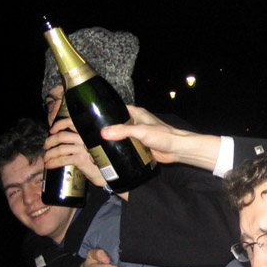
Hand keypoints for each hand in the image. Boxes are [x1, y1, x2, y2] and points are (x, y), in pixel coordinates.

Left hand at [44, 118, 106, 187]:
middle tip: (46, 146)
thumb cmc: (98, 160)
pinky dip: (53, 162)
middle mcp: (85, 138)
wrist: (107, 173)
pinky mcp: (81, 159)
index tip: (52, 130)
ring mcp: (83, 149)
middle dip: (50, 141)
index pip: (72, 122)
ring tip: (46, 158)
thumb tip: (61, 138)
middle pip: (62, 136)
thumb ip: (80, 140)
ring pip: (60, 148)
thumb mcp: (91, 146)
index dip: (59, 124)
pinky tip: (49, 165)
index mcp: (87, 133)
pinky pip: (62, 159)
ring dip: (49, 154)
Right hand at [100, 105, 221, 170]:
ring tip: (94, 149)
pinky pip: (125, 148)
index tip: (90, 119)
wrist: (177, 150)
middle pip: (115, 125)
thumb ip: (123, 131)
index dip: (104, 113)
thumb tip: (104, 133)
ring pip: (119, 138)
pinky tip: (107, 157)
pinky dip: (118, 152)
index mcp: (136, 113)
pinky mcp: (138, 147)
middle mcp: (135, 123)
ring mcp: (136, 136)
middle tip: (89, 139)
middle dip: (104, 132)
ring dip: (110, 143)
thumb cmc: (163, 136)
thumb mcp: (142, 131)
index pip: (116, 109)